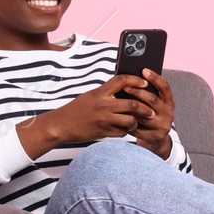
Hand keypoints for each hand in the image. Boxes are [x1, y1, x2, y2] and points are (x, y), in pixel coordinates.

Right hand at [19, 74, 152, 158]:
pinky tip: (125, 129)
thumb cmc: (77, 109)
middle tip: (151, 111)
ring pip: (131, 120)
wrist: (62, 125)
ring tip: (138, 121)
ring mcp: (105, 119)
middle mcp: (104, 105)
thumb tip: (125, 90)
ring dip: (137, 121)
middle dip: (146, 108)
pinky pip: (122, 132)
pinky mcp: (104, 132)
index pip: (122, 81)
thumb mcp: (91, 96)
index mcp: (100, 92)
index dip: (136, 80)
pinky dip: (126, 131)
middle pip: (133, 104)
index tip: (144, 83)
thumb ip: (106, 93)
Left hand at [123, 69, 175, 158]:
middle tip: (125, 86)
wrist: (155, 139)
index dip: (155, 78)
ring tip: (120, 102)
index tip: (144, 70)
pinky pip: (139, 128)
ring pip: (144, 115)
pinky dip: (129, 123)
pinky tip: (120, 119)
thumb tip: (133, 78)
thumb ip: (148, 94)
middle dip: (138, 92)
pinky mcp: (155, 137)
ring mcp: (163, 126)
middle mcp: (169, 114)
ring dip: (132, 109)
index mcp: (169, 103)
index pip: (165, 87)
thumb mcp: (153, 105)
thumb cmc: (149, 116)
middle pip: (153, 100)